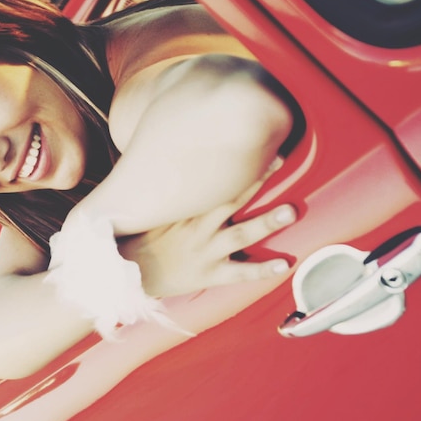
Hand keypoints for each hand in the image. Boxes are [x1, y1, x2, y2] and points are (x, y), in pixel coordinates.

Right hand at [118, 164, 295, 296]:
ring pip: (241, 234)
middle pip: (232, 199)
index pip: (214, 183)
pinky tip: (284, 265)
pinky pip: (239, 272)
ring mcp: (206, 251)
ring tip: (291, 211)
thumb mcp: (151, 211)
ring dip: (267, 222)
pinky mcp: (209, 274)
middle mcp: (199, 227)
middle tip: (278, 159)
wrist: (128, 273)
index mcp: (186, 210)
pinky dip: (262, 269)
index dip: (237, 165)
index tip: (257, 146)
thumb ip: (170, 193)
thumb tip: (178, 167)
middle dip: (257, 180)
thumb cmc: (141, 240)